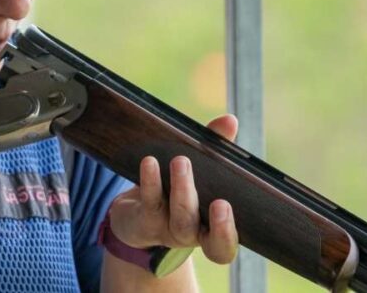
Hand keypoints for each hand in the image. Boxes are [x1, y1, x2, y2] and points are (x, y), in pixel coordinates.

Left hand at [108, 114, 239, 265]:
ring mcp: (165, 229)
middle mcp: (190, 234)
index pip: (223, 245)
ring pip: (179, 217)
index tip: (228, 208)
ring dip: (182, 189)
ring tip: (181, 161)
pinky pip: (149, 202)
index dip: (226, 233)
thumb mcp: (200, 170)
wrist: (136, 215)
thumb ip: (216, 147)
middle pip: (201, 232)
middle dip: (213, 220)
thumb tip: (230, 121)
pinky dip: (151, 180)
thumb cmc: (177, 189)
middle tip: (221, 201)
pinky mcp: (143, 220)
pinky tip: (150, 161)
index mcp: (210, 228)